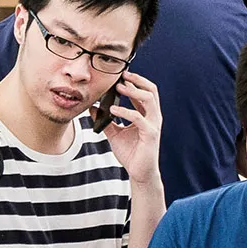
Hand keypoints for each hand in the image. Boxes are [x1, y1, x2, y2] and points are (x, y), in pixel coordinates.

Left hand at [100, 69, 162, 184]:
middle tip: (122, 75)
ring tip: (119, 88)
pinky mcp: (151, 134)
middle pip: (151, 91)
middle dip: (137, 81)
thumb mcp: (114, 133)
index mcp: (146, 115)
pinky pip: (139, 118)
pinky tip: (113, 110)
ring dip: (133, 91)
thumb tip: (93, 108)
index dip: (135, 81)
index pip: (144, 92)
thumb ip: (106, 120)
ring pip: (149, 100)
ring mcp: (153, 125)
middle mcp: (153, 117)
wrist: (139, 172)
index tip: (121, 75)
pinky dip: (126, 111)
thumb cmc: (131, 153)